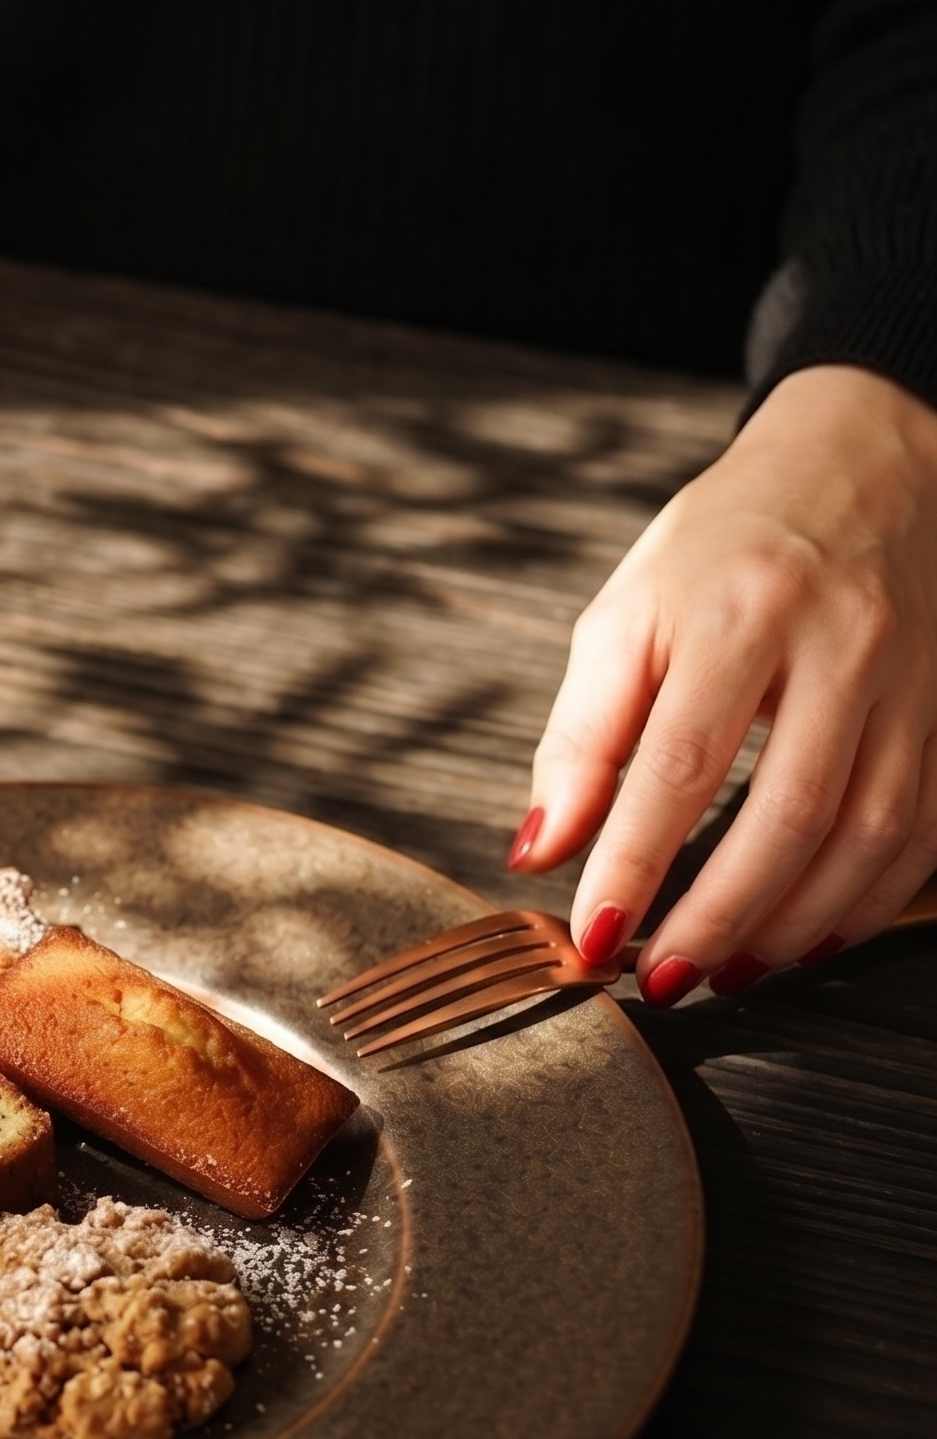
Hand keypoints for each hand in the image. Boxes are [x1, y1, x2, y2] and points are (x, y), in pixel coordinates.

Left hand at [513, 364, 936, 1003]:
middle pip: (786, 814)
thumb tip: (540, 847)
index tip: (592, 938)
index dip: (633, 865)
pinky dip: (867, 902)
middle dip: (718, 915)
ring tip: (729, 967)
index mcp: (737, 611)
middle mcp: (841, 645)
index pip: (676, 765)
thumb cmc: (726, 544)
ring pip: (868, 835)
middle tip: (663, 979)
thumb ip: (581, 735)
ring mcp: (916, 680)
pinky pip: (925, 831)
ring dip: (794, 924)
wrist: (869, 460)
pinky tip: (809, 932)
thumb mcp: (626, 613)